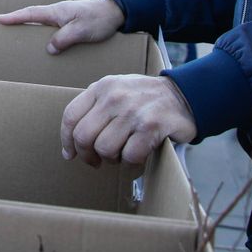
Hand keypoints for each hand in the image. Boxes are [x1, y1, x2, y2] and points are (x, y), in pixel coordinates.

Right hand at [0, 0, 123, 54]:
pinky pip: (54, 28)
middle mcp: (59, 12)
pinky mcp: (73, 22)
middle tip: (5, 26)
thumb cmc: (100, 19)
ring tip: (22, 38)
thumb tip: (48, 49)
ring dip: (32, 27)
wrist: (118, 12)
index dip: (15, 17)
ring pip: (44, 23)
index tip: (0, 19)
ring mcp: (66, 16)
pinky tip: (46, 43)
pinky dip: (45, 33)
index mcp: (57, 11)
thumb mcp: (81, 31)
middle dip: (19, 20)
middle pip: (34, 16)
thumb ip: (63, 39)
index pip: (31, 13)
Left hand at [61, 75, 196, 166]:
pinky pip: (130, 157)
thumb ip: (95, 108)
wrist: (184, 95)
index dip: (67, 139)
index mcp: (102, 87)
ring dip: (112, 159)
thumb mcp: (116, 90)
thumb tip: (72, 143)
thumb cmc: (145, 98)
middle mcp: (114, 97)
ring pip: (105, 149)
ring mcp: (132, 111)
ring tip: (122, 154)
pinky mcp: (150, 127)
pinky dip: (132, 164)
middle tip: (96, 161)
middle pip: (84, 136)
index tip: (70, 153)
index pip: (70, 115)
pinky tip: (138, 157)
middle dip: (87, 155)